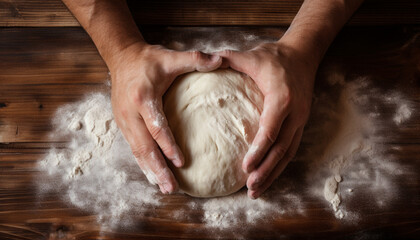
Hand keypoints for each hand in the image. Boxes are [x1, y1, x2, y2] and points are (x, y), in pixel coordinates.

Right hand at [110, 42, 221, 193]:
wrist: (121, 57)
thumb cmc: (148, 59)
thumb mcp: (171, 57)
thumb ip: (195, 59)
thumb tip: (221, 60)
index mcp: (143, 98)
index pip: (156, 127)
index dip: (168, 146)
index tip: (180, 163)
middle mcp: (130, 113)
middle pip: (144, 147)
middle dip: (157, 169)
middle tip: (171, 188)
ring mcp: (124, 121)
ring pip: (137, 152)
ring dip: (150, 171)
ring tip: (164, 188)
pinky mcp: (122, 124)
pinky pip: (133, 148)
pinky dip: (143, 163)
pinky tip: (153, 175)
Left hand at [217, 41, 316, 198]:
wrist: (303, 55)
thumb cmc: (275, 57)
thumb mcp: (251, 56)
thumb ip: (228, 59)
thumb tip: (205, 60)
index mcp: (281, 98)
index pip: (270, 130)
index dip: (258, 151)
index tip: (245, 168)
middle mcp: (294, 113)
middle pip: (280, 149)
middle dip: (265, 171)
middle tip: (249, 188)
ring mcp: (300, 120)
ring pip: (288, 154)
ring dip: (273, 174)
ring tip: (256, 191)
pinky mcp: (301, 123)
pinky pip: (291, 149)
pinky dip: (279, 165)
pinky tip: (268, 176)